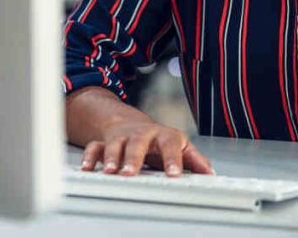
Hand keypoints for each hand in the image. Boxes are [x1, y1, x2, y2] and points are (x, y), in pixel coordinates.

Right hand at [79, 113, 212, 176]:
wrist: (131, 123)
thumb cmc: (158, 140)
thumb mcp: (179, 146)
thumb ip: (194, 160)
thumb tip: (210, 173)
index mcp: (164, 136)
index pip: (170, 145)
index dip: (172, 160)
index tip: (173, 175)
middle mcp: (142, 135)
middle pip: (138, 143)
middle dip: (134, 158)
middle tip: (130, 173)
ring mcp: (123, 138)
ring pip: (115, 144)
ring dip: (112, 157)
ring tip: (110, 172)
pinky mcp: (105, 142)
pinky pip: (95, 147)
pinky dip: (90, 157)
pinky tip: (88, 169)